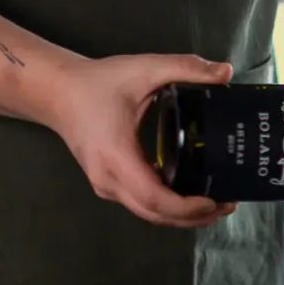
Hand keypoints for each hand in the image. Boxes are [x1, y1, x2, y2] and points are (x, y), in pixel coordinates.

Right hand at [47, 53, 236, 227]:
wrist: (55, 91)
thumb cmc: (96, 83)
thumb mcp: (143, 69)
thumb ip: (185, 67)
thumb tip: (226, 71)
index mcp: (116, 155)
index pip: (155, 198)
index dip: (187, 207)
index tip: (216, 201)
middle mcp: (108, 179)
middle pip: (155, 214)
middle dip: (194, 216)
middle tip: (228, 205)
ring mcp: (105, 185)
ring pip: (148, 214)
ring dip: (181, 216)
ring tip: (215, 204)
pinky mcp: (107, 184)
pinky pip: (141, 205)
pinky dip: (167, 208)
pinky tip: (189, 197)